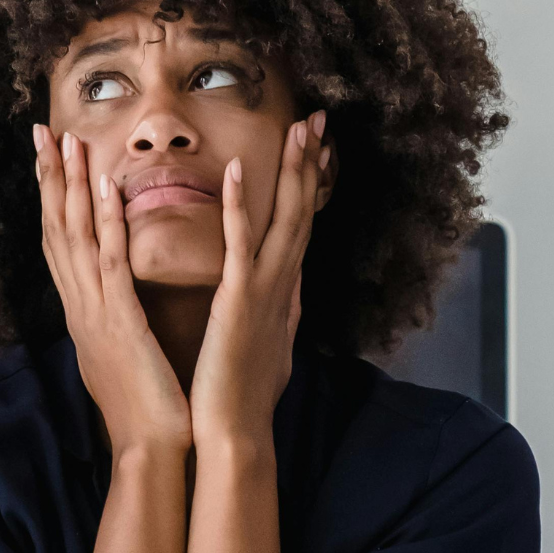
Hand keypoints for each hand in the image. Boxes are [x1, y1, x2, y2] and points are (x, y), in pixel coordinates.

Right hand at [34, 124, 193, 456]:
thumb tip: (121, 315)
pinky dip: (106, 221)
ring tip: (65, 141)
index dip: (54, 203)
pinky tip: (105, 186)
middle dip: (49, 180)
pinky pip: (111, 262)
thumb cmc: (149, 414)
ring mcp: (95, 315)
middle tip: (41, 132)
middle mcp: (81, 310)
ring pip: (76, 239)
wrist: (151, 452)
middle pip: (57, 233)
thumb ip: (122, 329)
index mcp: (85, 317)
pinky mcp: (120, 322)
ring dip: (70, 187)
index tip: (51, 162)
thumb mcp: (128, 360)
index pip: (63, 248)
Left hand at [188, 110, 328, 449]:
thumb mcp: (272, 345)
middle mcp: (283, 288)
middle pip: (303, 213)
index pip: (301, 228)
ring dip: (293, 172)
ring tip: (300, 127)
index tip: (317, 149)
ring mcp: (266, 294)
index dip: (311, 187)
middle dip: (311, 164)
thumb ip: (283, 312)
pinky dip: (241, 208)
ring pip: (285, 220)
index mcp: (284, 294)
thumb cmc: (245, 397)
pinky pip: (241, 246)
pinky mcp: (239, 304)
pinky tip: (238, 170)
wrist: (234, 434)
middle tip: (319, 118)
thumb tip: (295, 291)